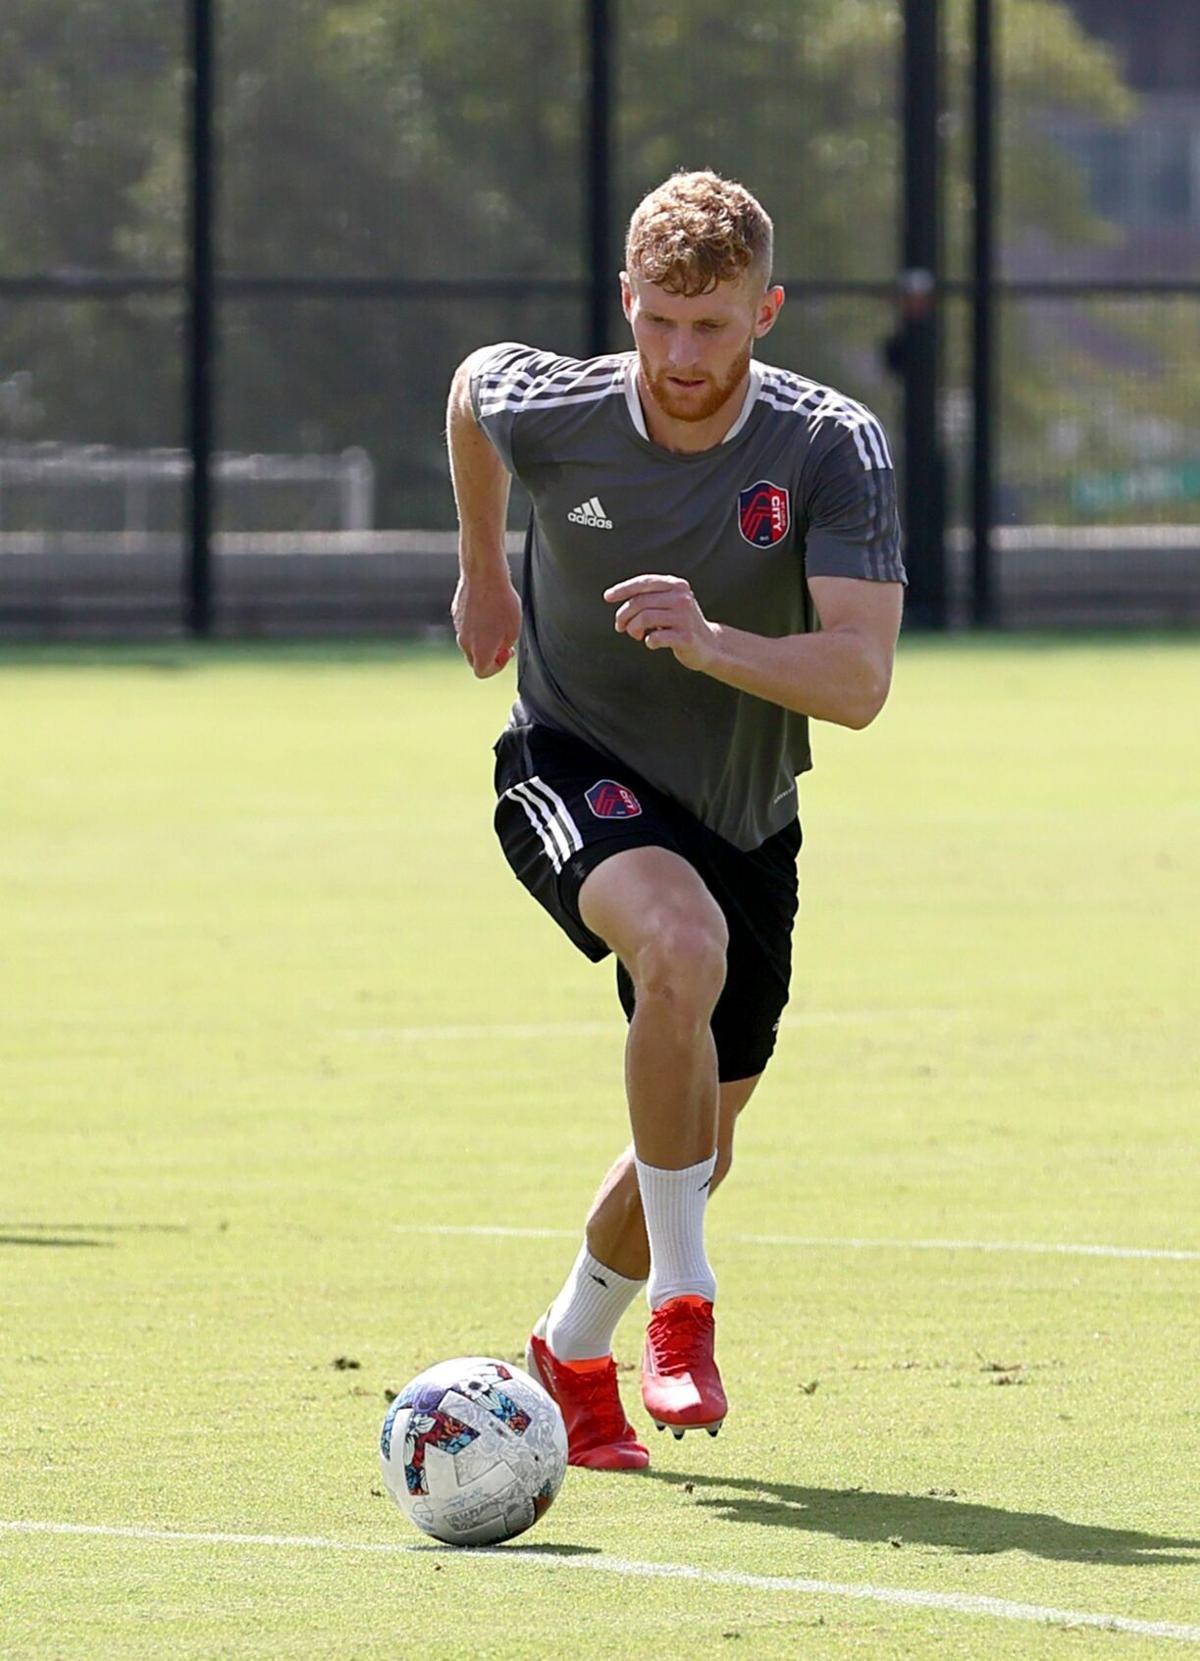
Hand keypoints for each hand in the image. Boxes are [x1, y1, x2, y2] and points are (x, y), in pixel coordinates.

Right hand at [451, 570, 520, 676]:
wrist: (484, 576)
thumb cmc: (502, 602)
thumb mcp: (514, 630)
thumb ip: (505, 646)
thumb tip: (499, 648)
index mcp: (479, 651)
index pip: (482, 672)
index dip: (497, 668)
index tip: (505, 654)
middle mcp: (465, 642)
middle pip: (474, 659)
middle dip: (489, 655)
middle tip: (503, 643)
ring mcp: (458, 627)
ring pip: (469, 642)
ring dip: (482, 639)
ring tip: (498, 623)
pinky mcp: (456, 613)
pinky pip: (466, 626)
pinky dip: (476, 624)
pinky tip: (488, 610)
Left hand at [603, 574, 720, 671]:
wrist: (710, 646)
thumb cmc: (681, 624)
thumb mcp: (668, 603)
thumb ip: (648, 597)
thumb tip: (614, 597)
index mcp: (676, 585)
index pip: (644, 582)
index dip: (623, 589)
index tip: (607, 597)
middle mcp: (682, 597)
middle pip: (640, 602)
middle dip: (623, 615)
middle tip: (620, 627)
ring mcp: (685, 617)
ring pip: (644, 618)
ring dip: (633, 629)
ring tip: (635, 635)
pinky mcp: (686, 637)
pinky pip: (655, 637)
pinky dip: (648, 641)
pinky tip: (651, 642)